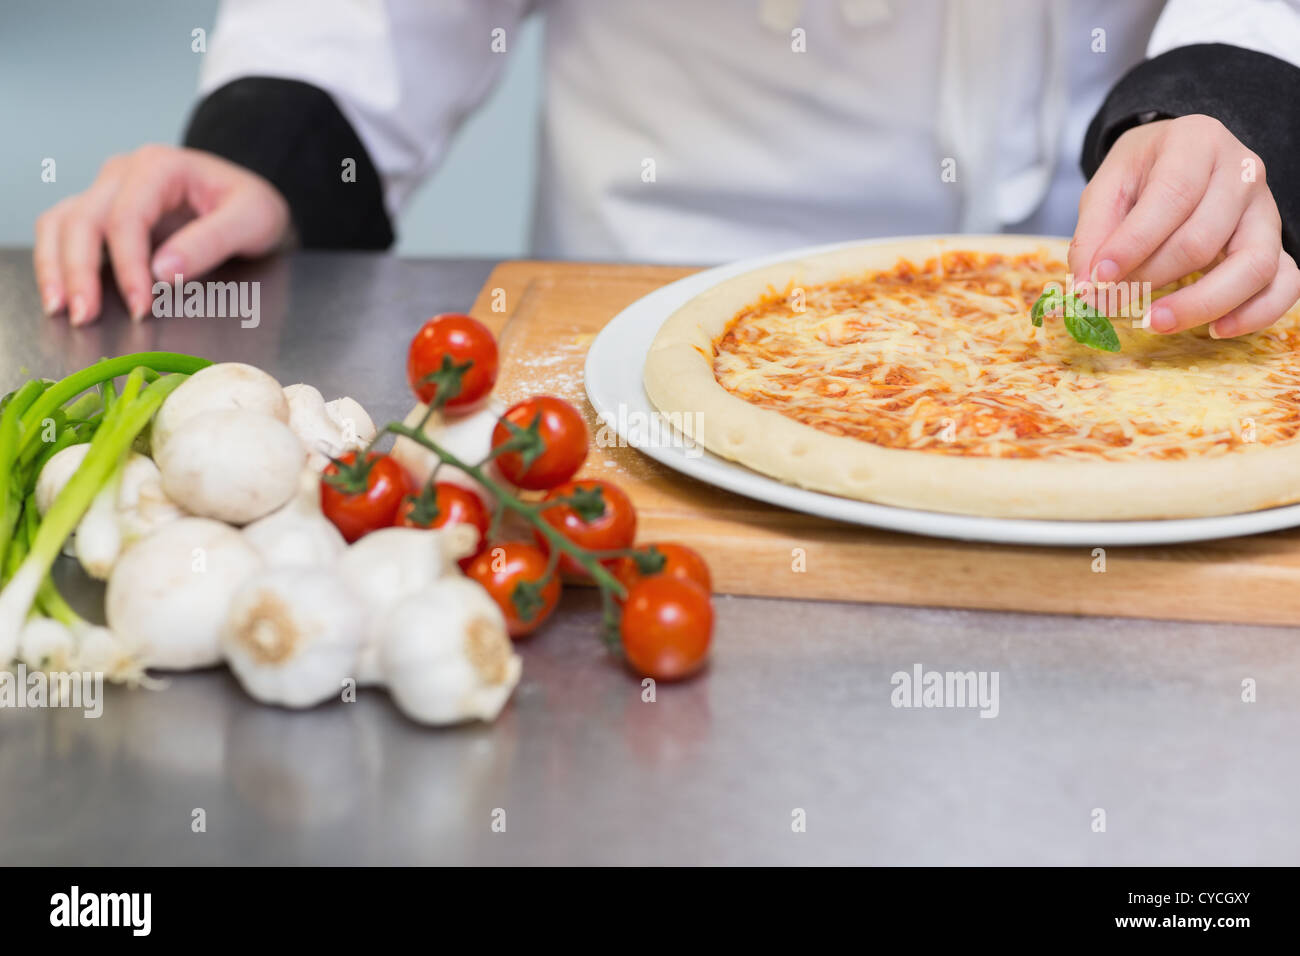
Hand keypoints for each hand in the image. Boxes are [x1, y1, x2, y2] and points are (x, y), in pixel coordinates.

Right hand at [34, 144, 290, 324]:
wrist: (250, 203)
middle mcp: (124, 172)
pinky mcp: (103, 211)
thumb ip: (210, 243)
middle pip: (83, 219)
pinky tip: (60, 294)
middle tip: (85, 317)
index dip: (128, 266)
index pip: (127, 217)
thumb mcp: (252, 221)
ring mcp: (108, 190)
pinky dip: (55, 260)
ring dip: (55, 267)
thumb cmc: (253, 208)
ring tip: (60, 309)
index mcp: (160, 166)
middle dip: (80, 272)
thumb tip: (162, 272)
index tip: (140, 308)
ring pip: (62, 222)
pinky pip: (63, 230)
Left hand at [1070, 115, 1299, 338]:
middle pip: (1203, 238)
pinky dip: (1255, 314)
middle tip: (1111, 301)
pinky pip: (1285, 284)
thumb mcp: (1107, 188)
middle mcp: (1242, 172)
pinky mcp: (1278, 244)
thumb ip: (1093, 235)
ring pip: (1253, 265)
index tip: (1099, 278)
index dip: (1134, 243)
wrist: (1180, 160)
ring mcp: (1266, 210)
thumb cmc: (1143, 174)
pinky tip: (1214, 330)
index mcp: (1196, 143)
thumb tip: (1088, 289)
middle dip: (1151, 277)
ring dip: (1201, 304)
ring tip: (1155, 322)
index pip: (1171, 196)